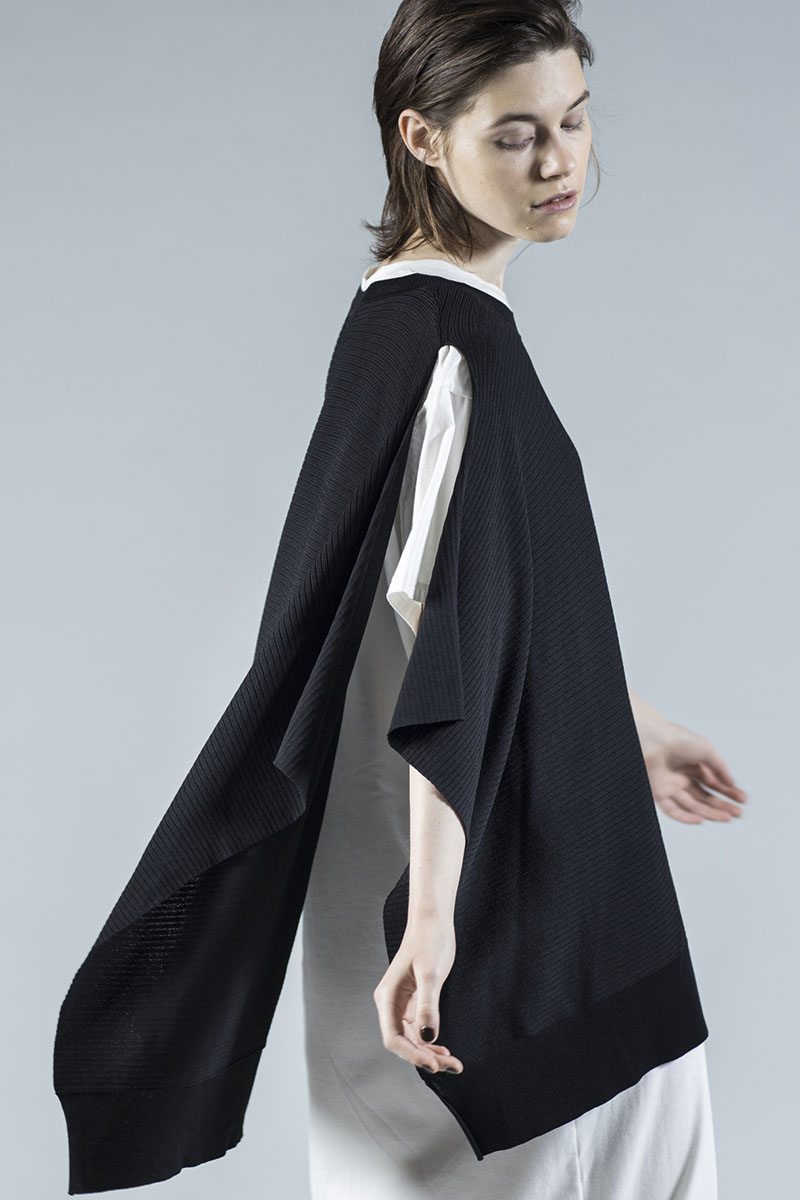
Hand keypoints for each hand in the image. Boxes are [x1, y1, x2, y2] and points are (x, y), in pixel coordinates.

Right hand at [372, 916, 463, 1075]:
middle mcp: (390, 1002)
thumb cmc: (430, 941)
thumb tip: (428, 1038)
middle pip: (402, 1041)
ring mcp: (401, 1003)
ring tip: (453, 1063)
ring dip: (429, 1052)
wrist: (433, 920)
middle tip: (452, 1066)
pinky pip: (419, 1028)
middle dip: (424, 1057)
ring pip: (412, 1037)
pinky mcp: (413, 1001)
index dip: (412, 1054)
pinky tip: (445, 1050)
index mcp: (387, 996)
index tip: (435, 1064)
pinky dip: (431, 1041)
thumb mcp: (431, 974)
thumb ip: (428, 1006)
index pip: (393, 1037)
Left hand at [640, 719, 749, 823]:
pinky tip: (701, 820)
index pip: (713, 783)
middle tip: (738, 813)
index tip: (743, 800)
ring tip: (727, 818)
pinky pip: (672, 810)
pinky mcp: (658, 794)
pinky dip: (686, 817)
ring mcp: (670, 786)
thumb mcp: (707, 750)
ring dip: (710, 813)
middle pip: (704, 797)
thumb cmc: (677, 739)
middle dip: (722, 806)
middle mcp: (682, 777)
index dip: (728, 792)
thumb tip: (731, 783)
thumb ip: (720, 768)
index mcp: (692, 765)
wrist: (654, 740)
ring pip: (692, 806)